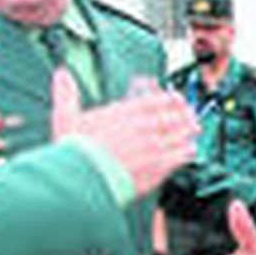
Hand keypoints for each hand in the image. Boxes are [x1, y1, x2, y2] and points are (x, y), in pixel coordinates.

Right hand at [51, 68, 196, 197]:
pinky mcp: (160, 166)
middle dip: (184, 115)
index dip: (170, 98)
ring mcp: (155, 146)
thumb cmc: (76, 153)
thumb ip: (66, 94)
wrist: (85, 179)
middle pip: (173, 116)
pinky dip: (188, 152)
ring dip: (189, 132)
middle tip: (191, 116)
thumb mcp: (65, 117)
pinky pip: (182, 156)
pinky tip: (190, 152)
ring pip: (181, 134)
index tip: (177, 98)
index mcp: (126, 112)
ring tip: (194, 131)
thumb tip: (61, 75)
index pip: (156, 100)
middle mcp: (144, 126)